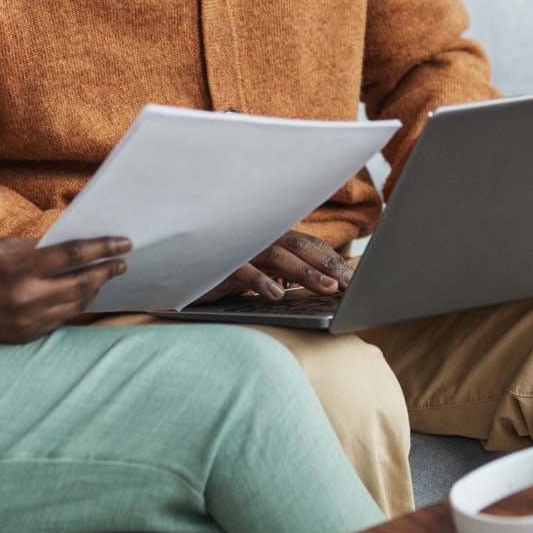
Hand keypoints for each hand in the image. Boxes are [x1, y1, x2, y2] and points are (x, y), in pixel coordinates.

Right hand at [0, 235, 132, 343]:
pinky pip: (60, 319)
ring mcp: (28, 320)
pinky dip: (74, 305)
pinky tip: (81, 294)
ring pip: (76, 304)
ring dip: (94, 288)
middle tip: (123, 261)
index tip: (124, 241)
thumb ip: (35, 247)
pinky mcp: (26, 336)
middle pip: (83, 282)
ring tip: (105, 276)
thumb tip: (69, 242)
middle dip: (108, 270)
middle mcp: (28, 297)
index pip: (75, 254)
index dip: (103, 246)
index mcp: (21, 268)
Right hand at [199, 231, 354, 302]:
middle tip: (349, 284)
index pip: (309, 245)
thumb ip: (283, 272)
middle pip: (300, 246)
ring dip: (305, 273)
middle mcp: (259, 236)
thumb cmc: (223, 269)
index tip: (354, 279)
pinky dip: (261, 281)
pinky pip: (243, 270)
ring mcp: (240, 247)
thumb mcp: (258, 270)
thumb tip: (323, 287)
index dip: (332, 259)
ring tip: (326, 288)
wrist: (178, 268)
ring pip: (278, 256)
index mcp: (271, 236)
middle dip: (327, 265)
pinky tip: (276, 295)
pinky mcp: (220, 262)